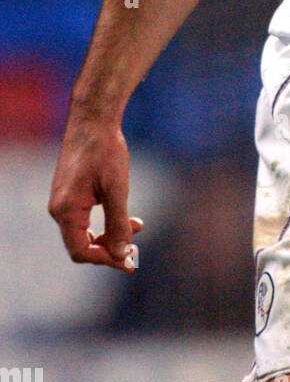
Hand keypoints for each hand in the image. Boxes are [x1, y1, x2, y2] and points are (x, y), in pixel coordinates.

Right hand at [49, 117, 143, 269]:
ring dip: (110, 234)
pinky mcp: (70, 194)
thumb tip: (122, 254)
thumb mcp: (117, 188)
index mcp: (66, 210)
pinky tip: (126, 216)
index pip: (81, 251)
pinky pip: (84, 219)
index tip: (129, 261)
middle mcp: (59, 209)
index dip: (105, 259)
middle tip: (135, 248)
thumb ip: (118, 222)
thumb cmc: (104, 150)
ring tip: (137, 227)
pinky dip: (105, 222)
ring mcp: (63, 201)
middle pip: (81, 245)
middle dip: (110, 248)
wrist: (93, 119)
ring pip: (85, 232)